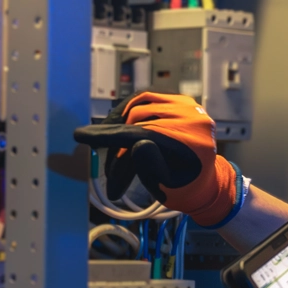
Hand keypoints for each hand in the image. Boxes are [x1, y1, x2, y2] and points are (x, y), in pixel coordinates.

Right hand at [73, 92, 242, 226]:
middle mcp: (194, 117)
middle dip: (116, 138)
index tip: (82, 136)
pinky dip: (130, 110)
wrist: (205, 182)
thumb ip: (151, 166)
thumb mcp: (166, 186)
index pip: (144, 133)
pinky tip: (120, 125)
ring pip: (139, 105)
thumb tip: (136, 144)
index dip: (110, 135)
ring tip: (108, 139)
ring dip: (119, 121)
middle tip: (104, 159)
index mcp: (193, 140)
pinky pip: (147, 98)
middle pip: (139, 120)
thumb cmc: (185, 189)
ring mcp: (189, 106)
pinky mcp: (182, 101)